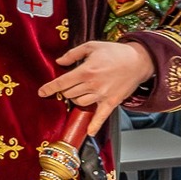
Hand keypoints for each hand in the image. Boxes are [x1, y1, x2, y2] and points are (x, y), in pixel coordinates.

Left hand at [38, 41, 156, 136]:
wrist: (138, 60)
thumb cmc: (115, 52)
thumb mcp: (92, 46)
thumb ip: (73, 54)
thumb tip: (59, 62)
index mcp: (86, 71)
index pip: (62, 83)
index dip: (49, 88)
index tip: (42, 92)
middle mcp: (92, 85)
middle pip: (69, 94)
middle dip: (66, 90)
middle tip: (69, 85)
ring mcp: (102, 95)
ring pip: (80, 103)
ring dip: (76, 99)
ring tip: (80, 92)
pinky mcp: (111, 102)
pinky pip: (100, 117)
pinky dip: (94, 126)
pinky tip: (89, 132)